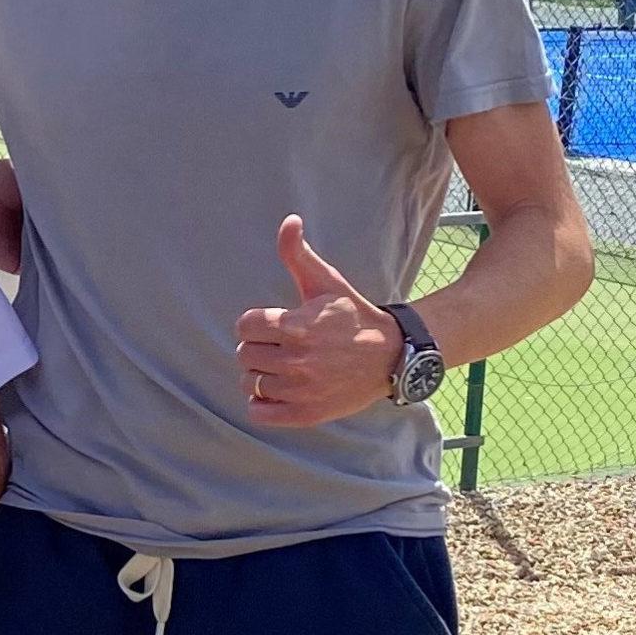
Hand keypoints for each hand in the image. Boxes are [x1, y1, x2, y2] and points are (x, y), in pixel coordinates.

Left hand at [236, 216, 402, 425]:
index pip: (245, 326)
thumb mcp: (327, 282)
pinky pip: (259, 412)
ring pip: (249, 383)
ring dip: (258, 375)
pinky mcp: (305, 414)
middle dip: (258, 347)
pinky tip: (277, 390)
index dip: (256, 323)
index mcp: (296, 326)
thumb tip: (289, 220)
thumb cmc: (352, 315)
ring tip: (281, 367)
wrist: (391, 356)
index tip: (274, 324)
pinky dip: (262, 403)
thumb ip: (298, 254)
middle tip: (280, 346)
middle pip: (244, 354)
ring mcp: (301, 390)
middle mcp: (297, 360)